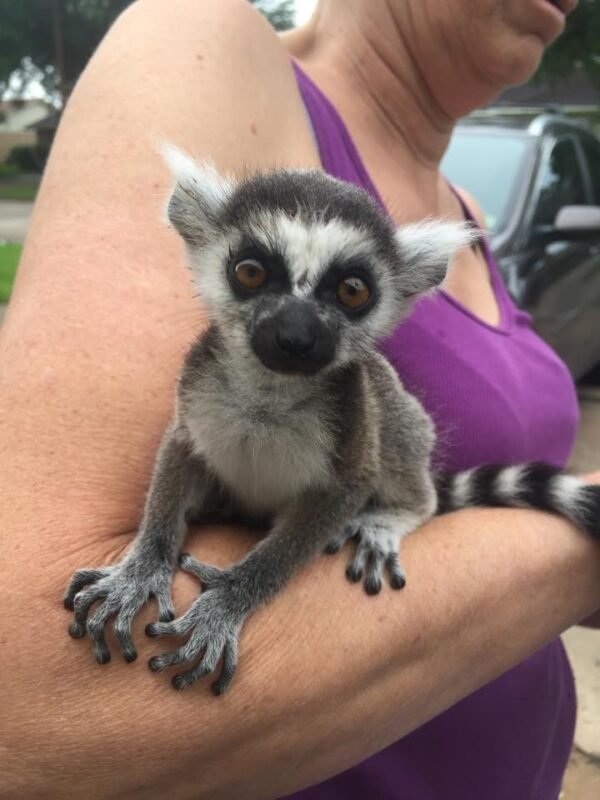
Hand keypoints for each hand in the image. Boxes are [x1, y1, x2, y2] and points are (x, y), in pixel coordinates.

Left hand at [64, 553, 175, 663]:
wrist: (154, 547)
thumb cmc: (126, 568)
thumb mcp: (101, 572)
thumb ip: (82, 584)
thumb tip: (66, 604)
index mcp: (103, 585)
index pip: (81, 602)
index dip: (77, 619)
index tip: (79, 635)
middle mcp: (116, 591)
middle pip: (96, 622)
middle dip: (97, 644)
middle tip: (103, 660)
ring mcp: (136, 592)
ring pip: (121, 625)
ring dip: (123, 645)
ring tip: (130, 658)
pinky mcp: (159, 587)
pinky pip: (162, 606)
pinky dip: (163, 616)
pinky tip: (163, 626)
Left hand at [146, 554, 244, 693]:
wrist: (246, 587)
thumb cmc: (221, 581)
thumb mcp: (207, 573)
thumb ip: (193, 566)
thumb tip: (182, 555)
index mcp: (200, 612)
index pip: (178, 627)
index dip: (162, 632)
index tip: (148, 632)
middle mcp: (209, 628)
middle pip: (187, 652)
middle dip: (169, 662)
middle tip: (153, 666)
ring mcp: (221, 638)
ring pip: (205, 664)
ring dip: (190, 677)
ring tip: (176, 684)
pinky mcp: (230, 643)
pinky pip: (230, 665)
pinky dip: (224, 679)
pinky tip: (216, 692)